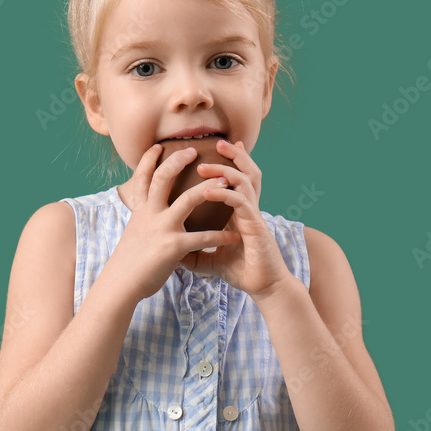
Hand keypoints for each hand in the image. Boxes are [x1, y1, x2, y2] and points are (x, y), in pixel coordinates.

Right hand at [110, 143, 241, 302]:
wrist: (121, 283)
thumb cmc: (129, 261)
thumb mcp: (134, 232)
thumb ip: (144, 219)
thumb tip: (149, 211)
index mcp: (141, 210)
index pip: (142, 178)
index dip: (148, 160)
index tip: (158, 146)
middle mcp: (150, 214)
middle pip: (163, 178)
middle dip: (178, 161)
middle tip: (194, 150)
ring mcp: (161, 229)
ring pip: (187, 200)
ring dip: (209, 189)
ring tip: (226, 182)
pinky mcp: (173, 247)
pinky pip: (203, 238)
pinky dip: (221, 236)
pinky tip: (235, 236)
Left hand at [178, 140, 294, 297]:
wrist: (262, 288)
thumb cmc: (240, 271)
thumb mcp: (208, 259)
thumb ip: (191, 249)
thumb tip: (168, 248)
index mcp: (238, 212)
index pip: (235, 180)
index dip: (229, 163)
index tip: (213, 149)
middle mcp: (247, 209)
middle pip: (245, 172)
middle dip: (233, 155)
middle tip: (216, 142)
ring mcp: (253, 216)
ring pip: (243, 182)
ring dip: (223, 170)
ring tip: (203, 164)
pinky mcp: (256, 227)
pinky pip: (241, 203)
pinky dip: (224, 194)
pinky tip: (208, 190)